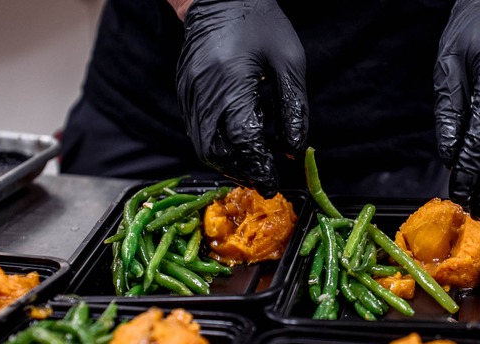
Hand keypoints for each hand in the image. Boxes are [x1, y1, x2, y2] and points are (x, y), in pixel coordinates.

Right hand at [177, 0, 307, 197]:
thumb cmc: (260, 23)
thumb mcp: (289, 62)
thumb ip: (293, 108)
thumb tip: (295, 148)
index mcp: (231, 82)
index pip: (243, 139)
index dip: (259, 166)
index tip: (273, 182)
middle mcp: (203, 92)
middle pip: (214, 151)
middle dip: (240, 169)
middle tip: (263, 176)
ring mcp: (189, 92)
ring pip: (200, 145)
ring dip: (226, 161)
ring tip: (253, 164)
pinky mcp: (184, 91)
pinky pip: (195, 129)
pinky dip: (216, 144)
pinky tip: (237, 142)